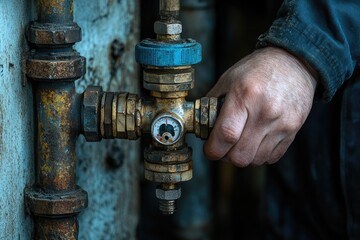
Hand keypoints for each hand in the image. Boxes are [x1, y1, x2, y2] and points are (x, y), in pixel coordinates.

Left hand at [204, 47, 316, 166]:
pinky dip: (260, 155)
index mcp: (245, 95)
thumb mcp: (228, 79)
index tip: (210, 150)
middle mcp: (265, 111)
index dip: (213, 149)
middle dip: (226, 156)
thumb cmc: (257, 69)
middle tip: (224, 147)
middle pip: (240, 155)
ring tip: (240, 143)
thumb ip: (212, 103)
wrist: (293, 62)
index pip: (226, 135)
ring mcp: (282, 123)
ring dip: (243, 157)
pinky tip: (255, 142)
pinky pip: (272, 157)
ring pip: (255, 160)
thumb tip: (200, 125)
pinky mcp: (293, 130)